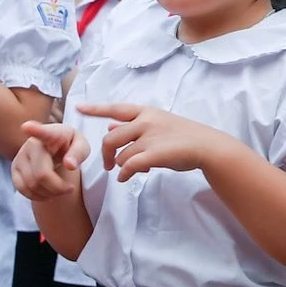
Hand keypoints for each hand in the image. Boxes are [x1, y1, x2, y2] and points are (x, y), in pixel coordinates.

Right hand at [14, 121, 88, 200]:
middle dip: (58, 188)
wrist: (56, 148)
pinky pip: (22, 189)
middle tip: (70, 189)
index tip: (26, 127)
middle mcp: (32, 143)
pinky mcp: (14, 168)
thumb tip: (69, 165)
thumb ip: (78, 153)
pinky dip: (37, 196)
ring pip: (31, 185)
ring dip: (49, 194)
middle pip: (41, 174)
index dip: (34, 130)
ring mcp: (20, 156)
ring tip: (60, 189)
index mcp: (52, 134)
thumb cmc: (70, 146)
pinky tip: (48, 192)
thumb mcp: (81, 146)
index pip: (43, 132)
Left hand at [78, 102, 230, 182]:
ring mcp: (150, 137)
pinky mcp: (155, 154)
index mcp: (146, 112)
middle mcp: (146, 122)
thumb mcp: (159, 124)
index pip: (116, 108)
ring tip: (128, 172)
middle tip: (108, 164)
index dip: (95, 108)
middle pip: (111, 137)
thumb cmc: (184, 136)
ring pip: (121, 155)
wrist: (207, 146)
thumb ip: (134, 125)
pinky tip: (125, 179)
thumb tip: (110, 125)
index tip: (78, 107)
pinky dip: (124, 174)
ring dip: (120, 166)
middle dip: (105, 153)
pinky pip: (130, 166)